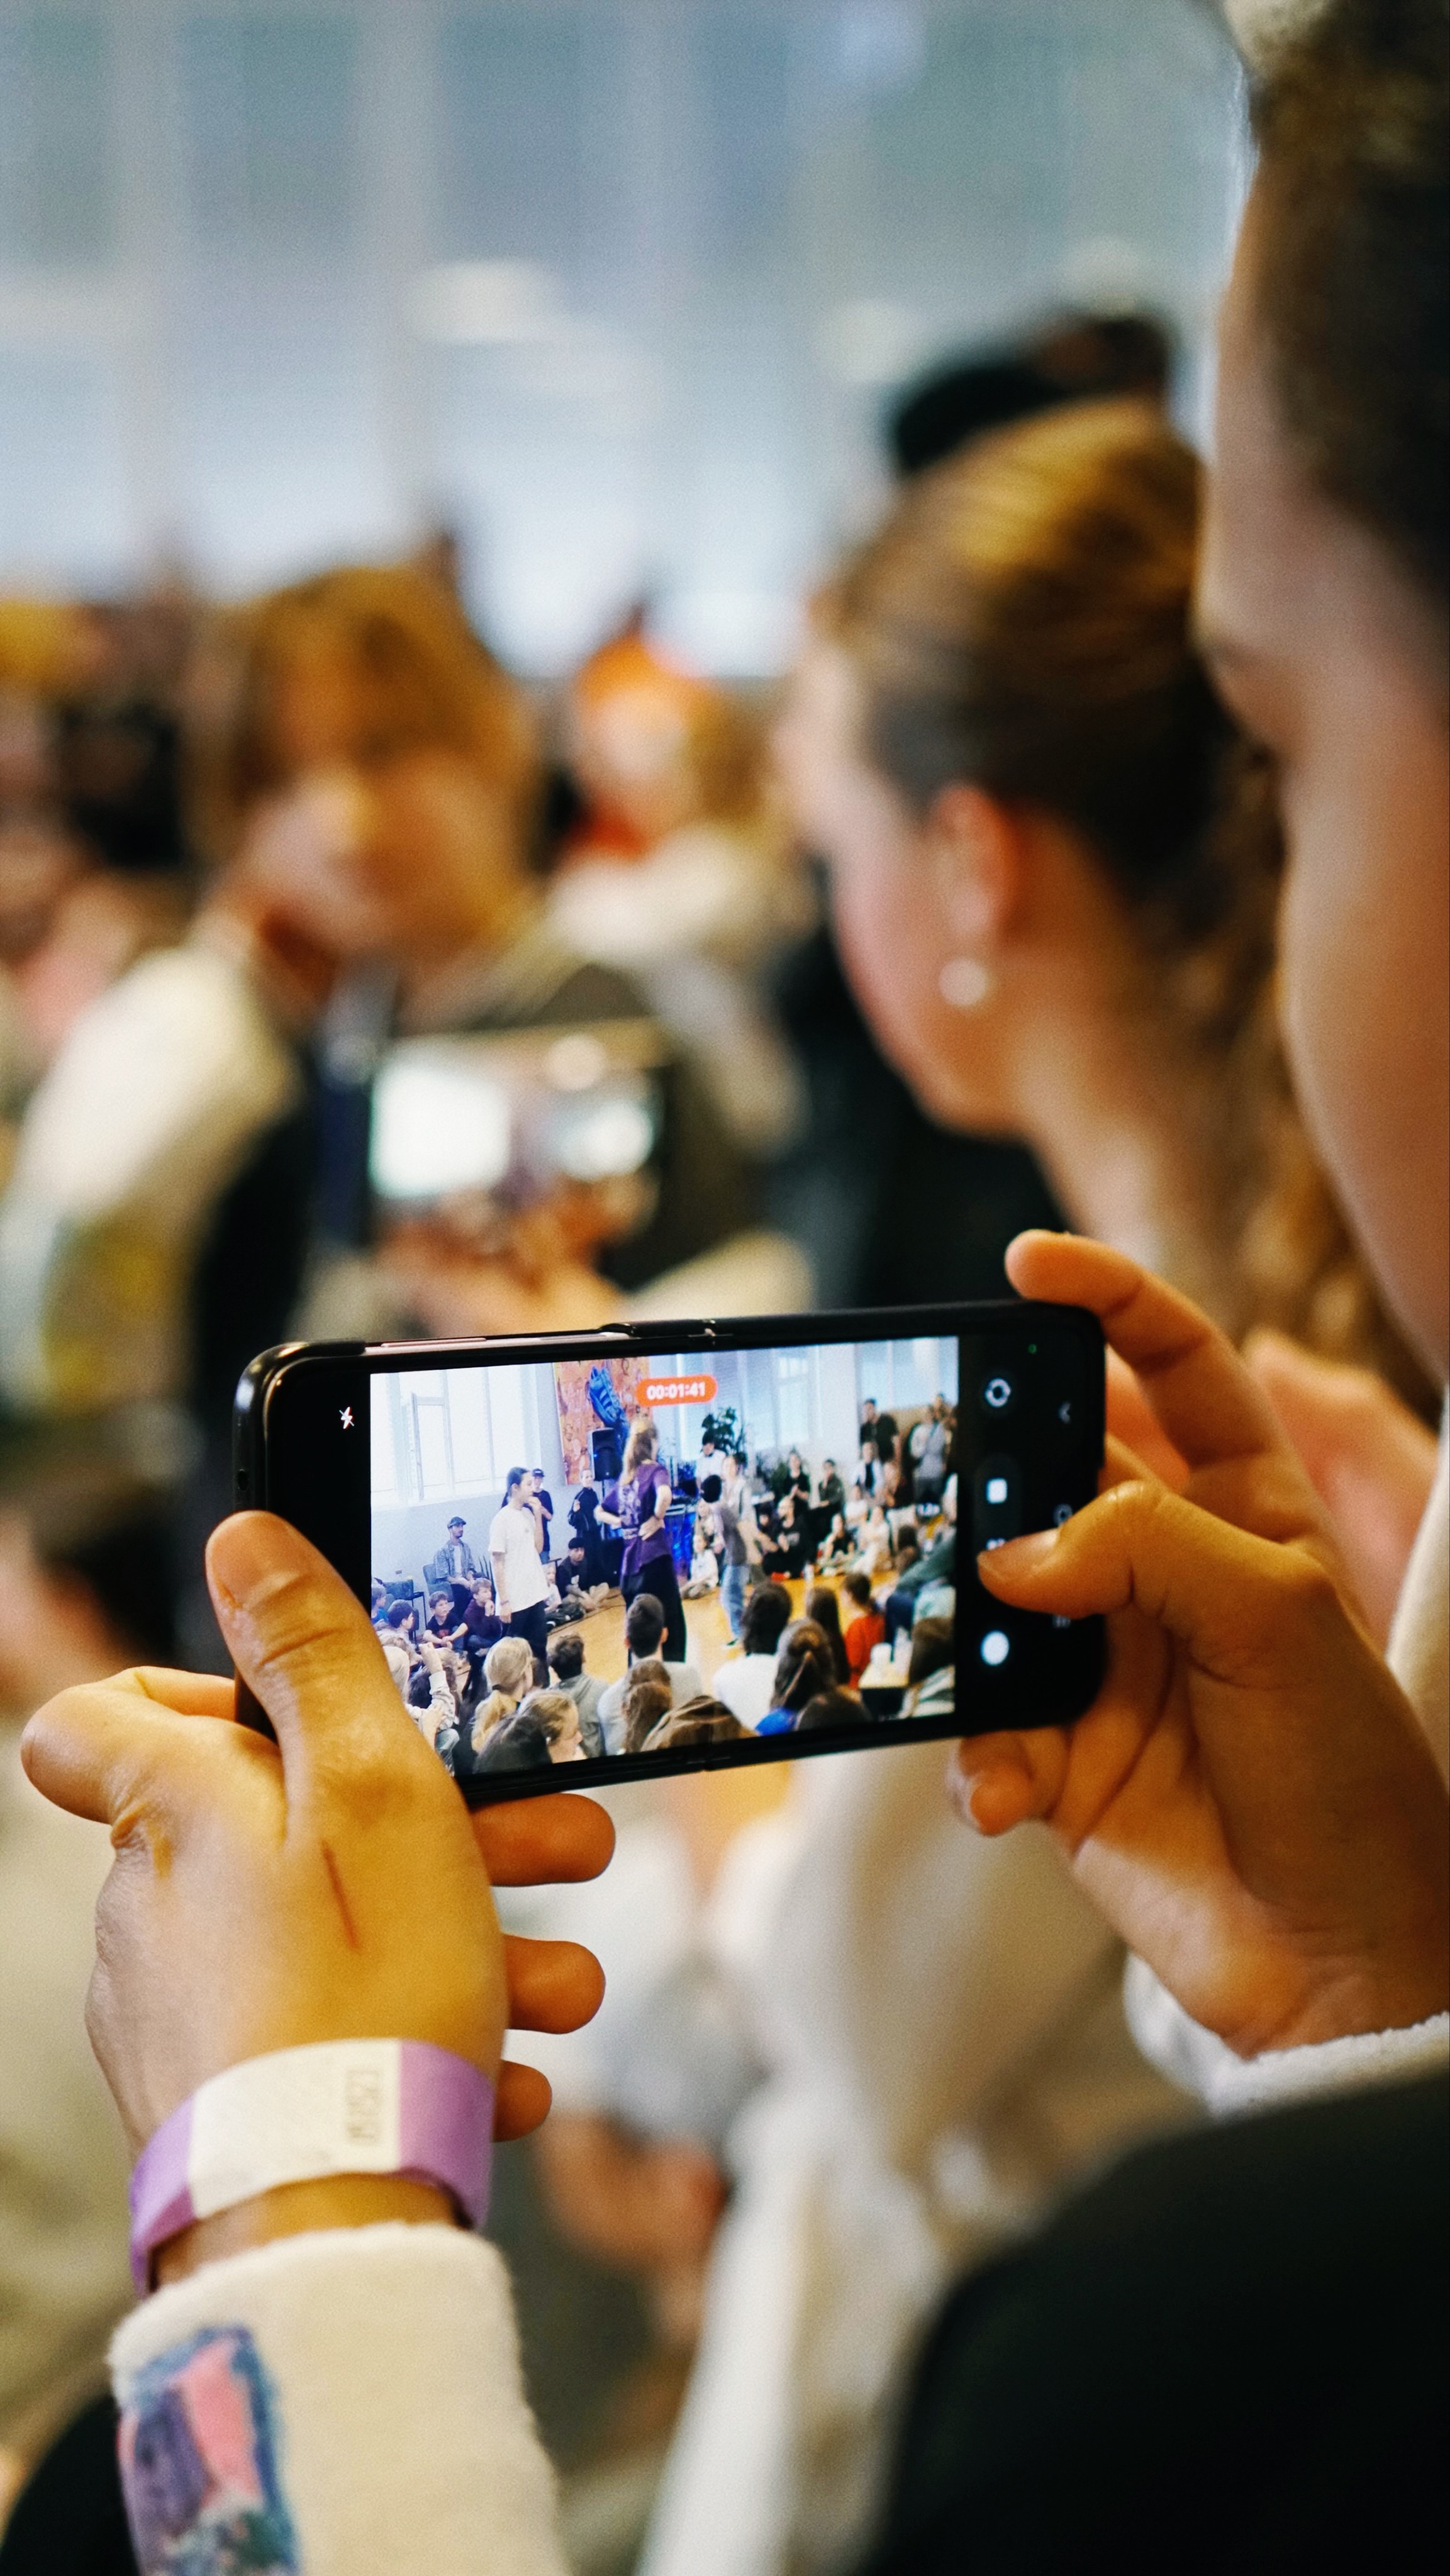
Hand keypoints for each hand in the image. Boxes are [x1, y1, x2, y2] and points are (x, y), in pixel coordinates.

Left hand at [22, 1513, 611, 2263]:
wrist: (333, 2231)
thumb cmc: (357, 1999)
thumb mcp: (369, 1784)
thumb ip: (312, 1656)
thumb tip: (244, 1541)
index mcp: (173, 1813)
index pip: (99, 1720)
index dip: (188, 1694)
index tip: (291, 1710)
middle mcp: (152, 1909)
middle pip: (287, 1829)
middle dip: (443, 1834)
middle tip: (555, 1850)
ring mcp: (185, 2015)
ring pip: (336, 1937)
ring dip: (468, 1940)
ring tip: (563, 1979)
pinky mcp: (228, 2103)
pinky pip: (336, 2039)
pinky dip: (426, 2036)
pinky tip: (503, 2063)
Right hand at [952, 1234, 1447, 2058]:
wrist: (1340, 1961)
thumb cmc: (1347, 1774)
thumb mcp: (1275, 1616)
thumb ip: (1142, 1545)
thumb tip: (1008, 1553)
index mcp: (1245, 1511)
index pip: (1179, 1368)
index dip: (1109, 1301)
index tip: (1026, 1263)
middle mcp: (1164, 1574)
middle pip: (1054, 1469)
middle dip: (990, 1456)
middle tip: (933, 1456)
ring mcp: (1103, 1663)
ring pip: (993, 1594)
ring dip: (965, 1619)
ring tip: (958, 1639)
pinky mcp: (1055, 1759)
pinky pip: (978, 1730)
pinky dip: (976, 1760)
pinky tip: (1004, 1796)